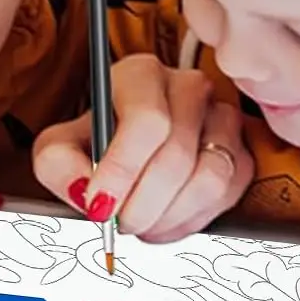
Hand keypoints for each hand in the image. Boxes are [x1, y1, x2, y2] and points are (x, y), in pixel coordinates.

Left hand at [32, 53, 253, 243]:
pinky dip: (193, 220)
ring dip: (169, 216)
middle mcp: (187, 88)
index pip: (146, 121)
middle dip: (143, 204)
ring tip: (141, 225)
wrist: (126, 149)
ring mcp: (220, 117)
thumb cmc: (95, 142)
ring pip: (210, 178)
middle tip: (119, 224)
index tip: (101, 205)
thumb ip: (58, 165)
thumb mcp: (59, 147)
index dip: (123, 170)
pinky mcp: (240, 150)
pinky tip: (165, 221)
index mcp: (141, 75)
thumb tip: (85, 192)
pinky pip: (228, 194)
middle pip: (177, 155)